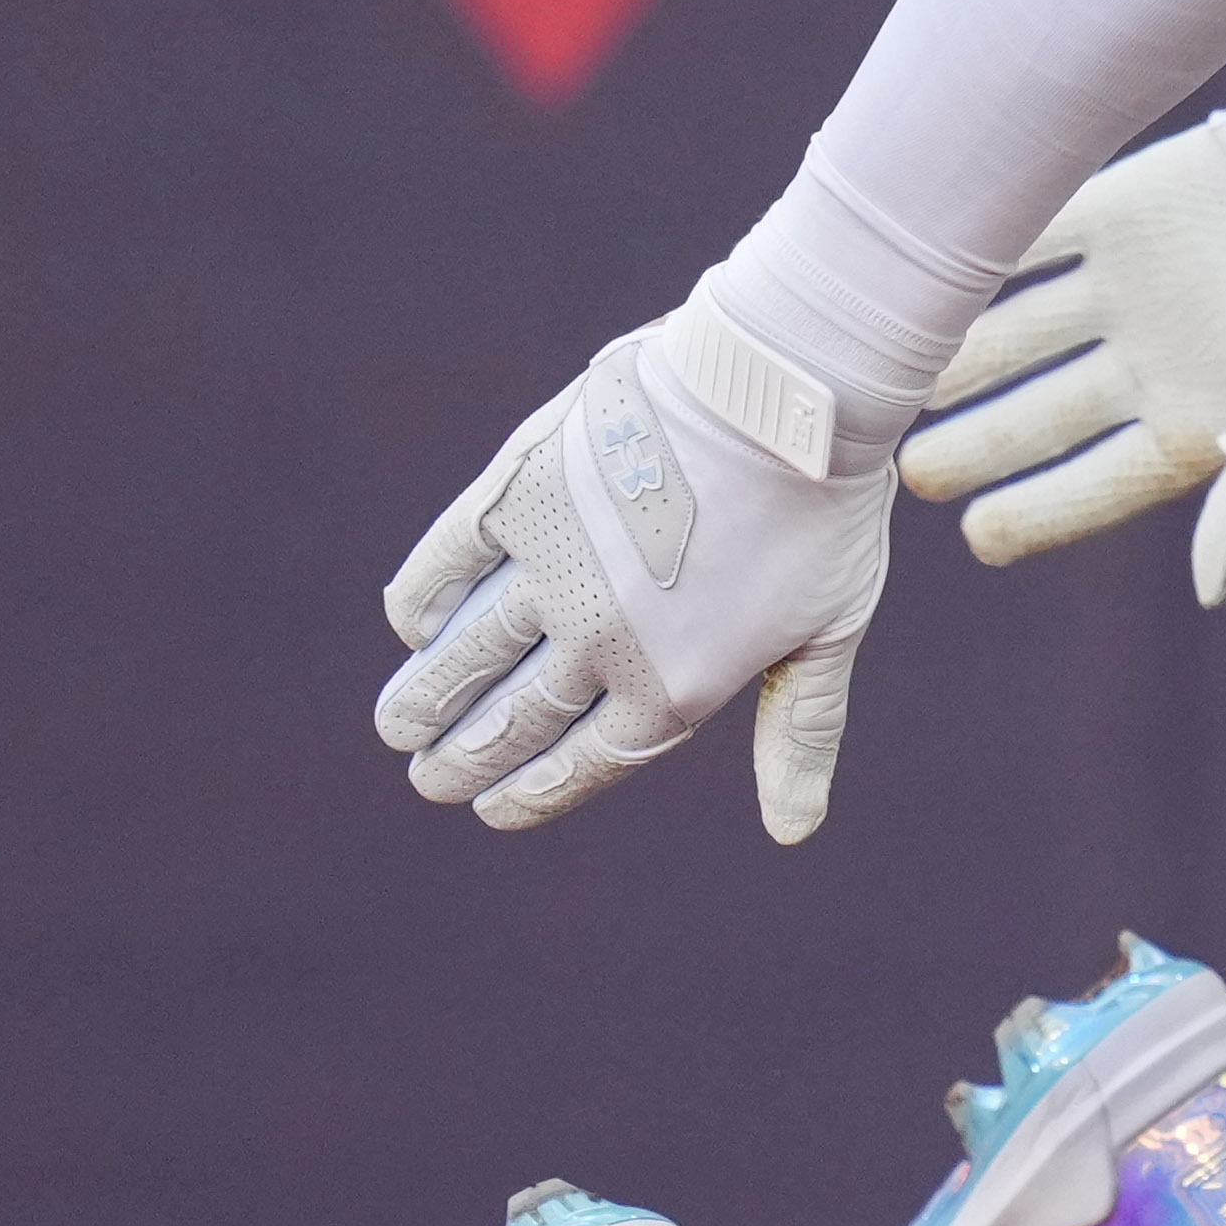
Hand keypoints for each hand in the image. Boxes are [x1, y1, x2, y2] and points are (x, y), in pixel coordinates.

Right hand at [378, 308, 893, 841]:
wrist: (786, 391)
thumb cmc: (823, 511)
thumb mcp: (829, 630)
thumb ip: (798, 731)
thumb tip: (793, 834)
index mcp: (675, 687)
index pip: (583, 764)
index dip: (532, 793)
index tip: (492, 809)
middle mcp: (602, 643)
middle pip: (513, 721)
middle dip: (464, 759)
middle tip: (427, 779)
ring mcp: (552, 571)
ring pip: (466, 656)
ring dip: (425, 697)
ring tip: (396, 728)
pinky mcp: (518, 497)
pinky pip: (447, 565)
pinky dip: (423, 601)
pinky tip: (412, 625)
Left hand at [894, 82, 1225, 605]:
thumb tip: (1212, 592)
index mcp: (1196, 421)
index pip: (1100, 480)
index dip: (1038, 512)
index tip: (978, 535)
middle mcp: (1149, 359)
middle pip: (1040, 413)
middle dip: (973, 444)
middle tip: (907, 470)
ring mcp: (1127, 286)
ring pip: (1019, 331)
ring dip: (961, 358)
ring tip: (901, 381)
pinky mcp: (1115, 210)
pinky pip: (1031, 240)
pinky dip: (981, 260)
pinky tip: (928, 282)